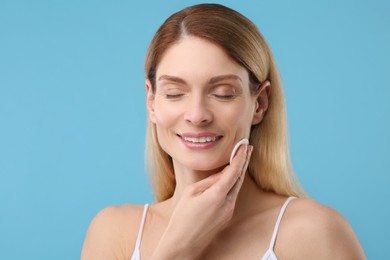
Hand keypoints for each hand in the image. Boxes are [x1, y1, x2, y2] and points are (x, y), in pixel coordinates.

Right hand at [152, 144, 252, 259]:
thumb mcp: (191, 192)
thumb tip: (221, 174)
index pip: (233, 171)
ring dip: (239, 172)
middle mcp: (227, 203)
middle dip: (244, 161)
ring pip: (237, 187)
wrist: (183, 243)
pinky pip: (232, 196)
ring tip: (242, 158)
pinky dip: (233, 183)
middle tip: (248, 147)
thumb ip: (209, 181)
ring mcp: (229, 211)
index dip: (240, 157)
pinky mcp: (227, 216)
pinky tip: (231, 176)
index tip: (243, 145)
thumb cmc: (182, 216)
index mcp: (217, 195)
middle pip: (239, 178)